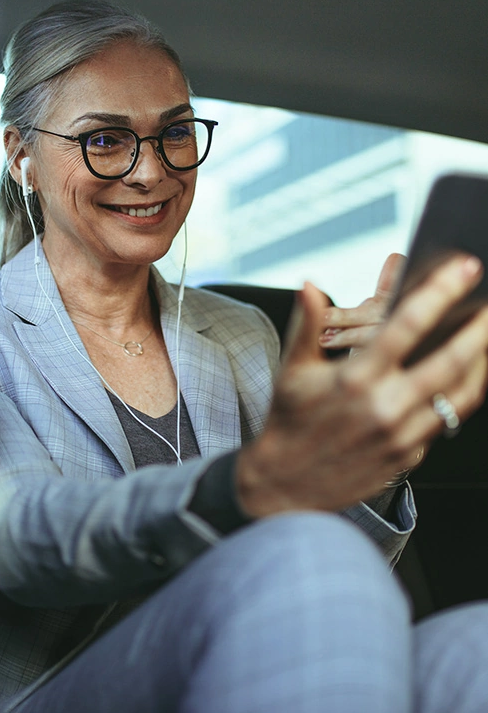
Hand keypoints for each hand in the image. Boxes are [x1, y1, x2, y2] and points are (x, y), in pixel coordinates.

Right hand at [236, 254, 487, 517]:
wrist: (286, 484)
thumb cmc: (289, 423)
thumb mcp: (292, 371)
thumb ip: (307, 325)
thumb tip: (311, 285)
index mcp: (354, 378)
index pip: (406, 325)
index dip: (439, 292)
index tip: (462, 269)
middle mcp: (384, 406)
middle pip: (449, 360)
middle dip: (479, 328)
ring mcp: (401, 434)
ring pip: (459, 394)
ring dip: (481, 362)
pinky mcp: (409, 455)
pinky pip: (446, 420)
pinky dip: (463, 393)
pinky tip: (468, 375)